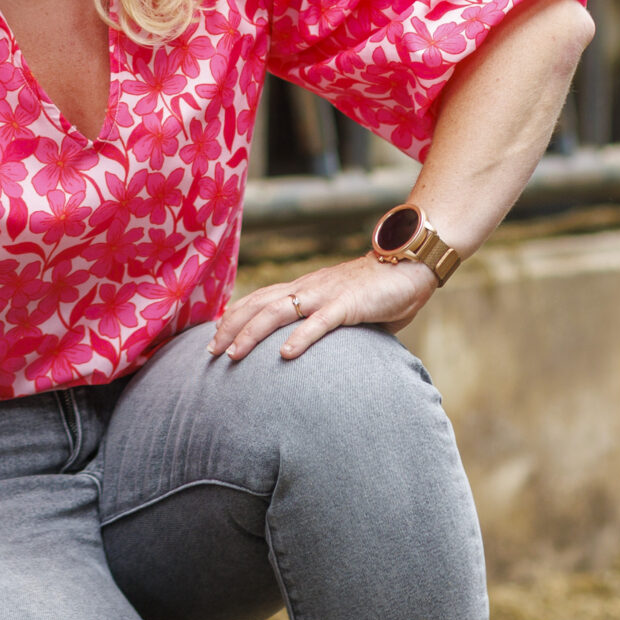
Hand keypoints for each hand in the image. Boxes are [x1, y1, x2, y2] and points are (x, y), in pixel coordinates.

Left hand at [209, 254, 438, 362]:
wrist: (409, 264)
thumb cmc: (378, 290)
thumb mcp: (342, 307)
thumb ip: (326, 323)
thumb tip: (319, 350)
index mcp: (305, 287)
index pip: (259, 298)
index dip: (234, 316)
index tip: (214, 337)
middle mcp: (308, 288)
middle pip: (258, 305)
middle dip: (231, 327)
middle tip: (210, 353)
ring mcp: (326, 294)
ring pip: (278, 312)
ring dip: (252, 334)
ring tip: (233, 355)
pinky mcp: (348, 304)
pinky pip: (319, 322)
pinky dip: (300, 338)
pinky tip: (285, 355)